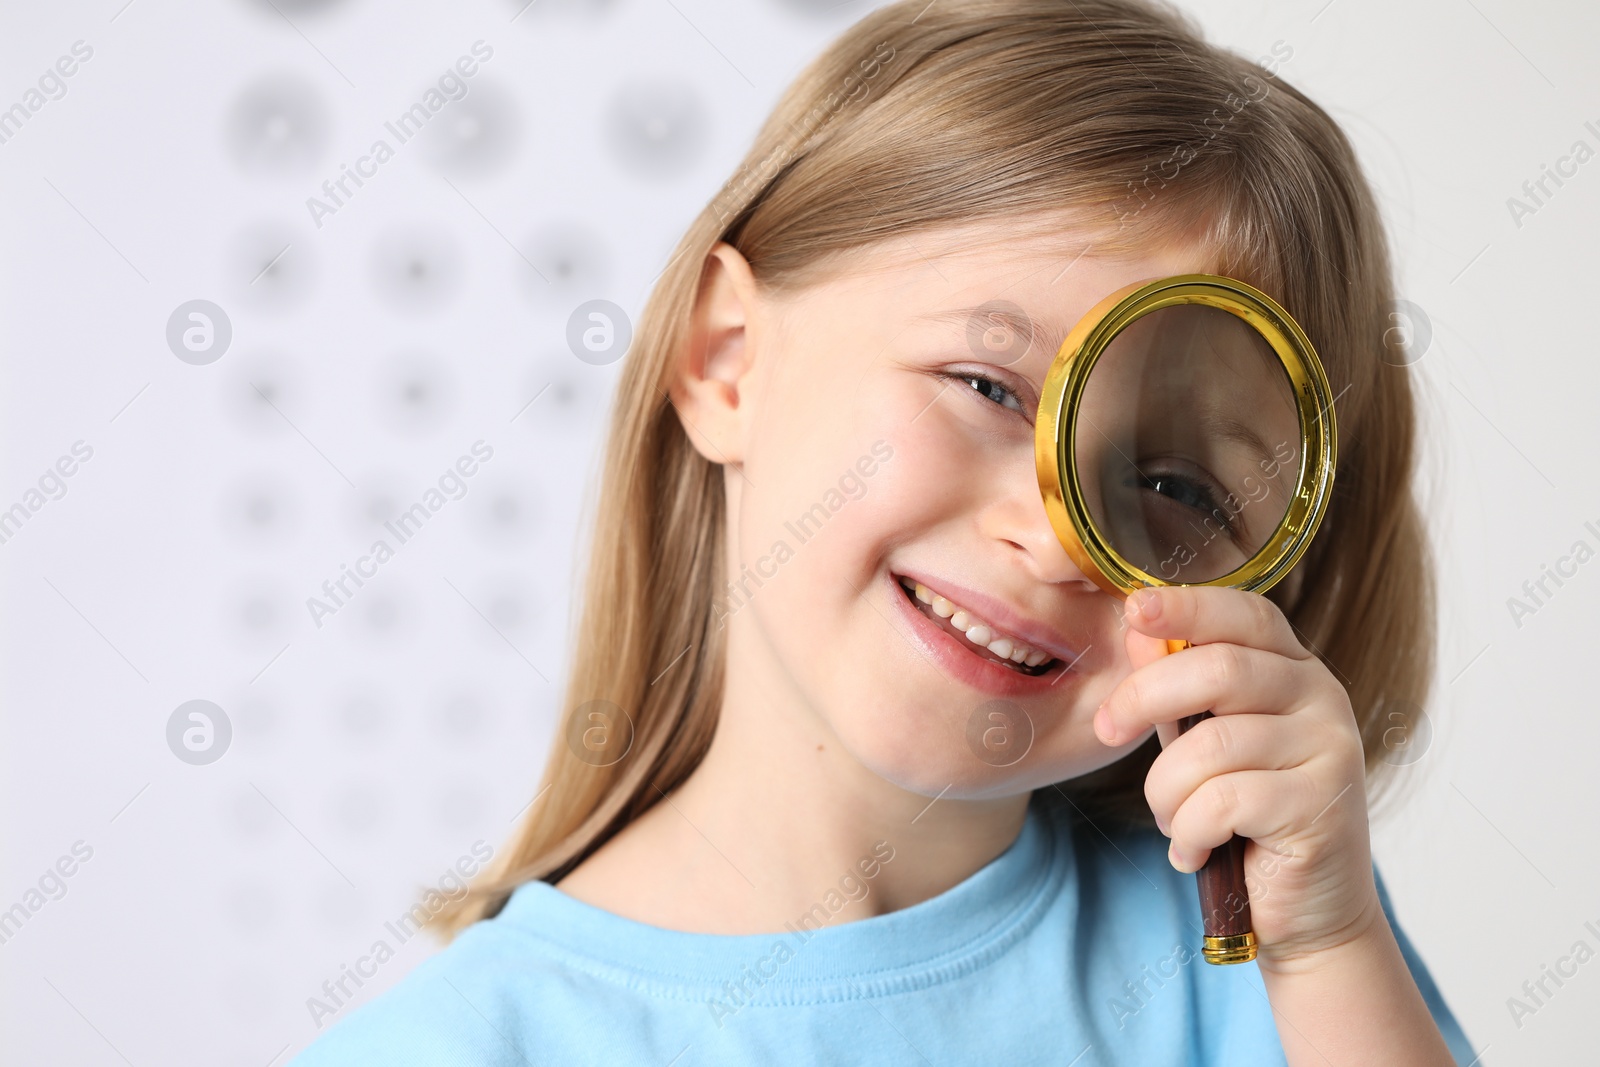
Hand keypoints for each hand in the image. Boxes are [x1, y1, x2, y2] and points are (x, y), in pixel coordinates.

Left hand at [1090, 586, 1384, 970]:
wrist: (1306, 912)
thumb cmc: (1246, 818)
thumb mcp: (1204, 742)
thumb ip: (1180, 689)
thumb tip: (1140, 630)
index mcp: (1295, 669)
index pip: (1247, 613)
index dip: (1188, 606)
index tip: (1133, 609)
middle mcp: (1323, 698)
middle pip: (1220, 669)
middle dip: (1143, 697)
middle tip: (1108, 730)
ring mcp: (1331, 750)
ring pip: (1210, 746)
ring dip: (1167, 791)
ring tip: (1174, 820)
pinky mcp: (1324, 807)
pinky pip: (1224, 802)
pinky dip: (1189, 831)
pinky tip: (1196, 851)